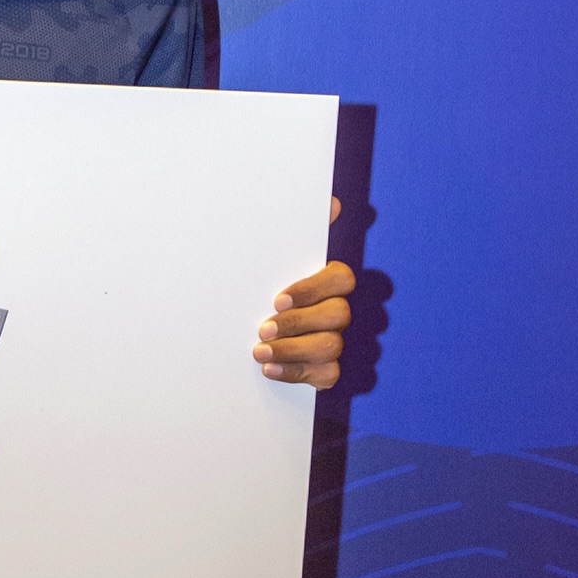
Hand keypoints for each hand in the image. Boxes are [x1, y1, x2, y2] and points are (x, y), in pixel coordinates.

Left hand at [253, 196, 353, 388]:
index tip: (277, 299)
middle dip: (297, 324)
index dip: (312, 289)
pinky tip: (270, 370)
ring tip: (258, 352)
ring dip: (292, 350)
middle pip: (338, 315)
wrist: (236, 329)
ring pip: (331, 346)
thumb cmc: (260, 288)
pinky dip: (296, 374)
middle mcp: (336, 311)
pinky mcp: (325, 370)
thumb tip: (332, 201)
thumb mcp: (270, 258)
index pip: (341, 278)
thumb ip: (298, 227)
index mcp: (326, 282)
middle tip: (263, 328)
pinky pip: (326, 376)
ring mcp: (334, 341)